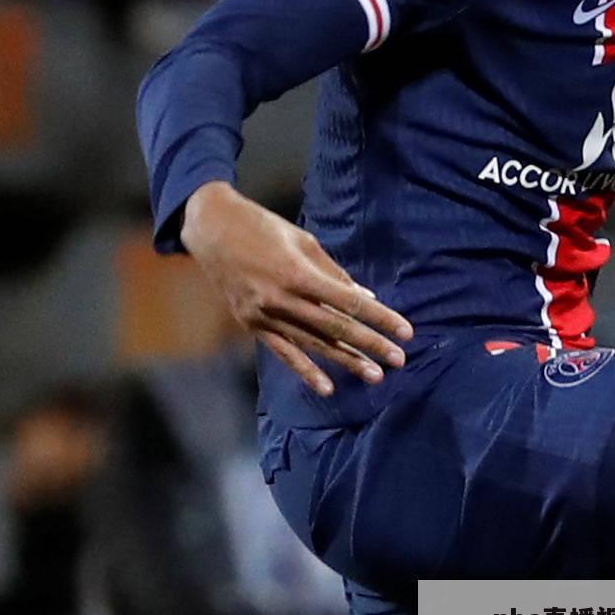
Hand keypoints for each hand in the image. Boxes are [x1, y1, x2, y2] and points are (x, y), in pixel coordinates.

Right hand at [177, 185, 411, 397]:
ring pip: (314, 344)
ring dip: (346, 361)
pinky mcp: (253, 324)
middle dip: (370, 344)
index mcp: (298, 273)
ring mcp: (265, 315)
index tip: (404, 331)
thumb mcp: (303, 241)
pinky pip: (284, 352)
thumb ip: (334, 272)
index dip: (379, 318)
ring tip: (375, 376)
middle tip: (399, 360)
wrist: (210, 230)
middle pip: (336, 327)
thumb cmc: (261, 227)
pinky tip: (327, 387)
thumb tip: (366, 296)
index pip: (349, 302)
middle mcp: (282, 299)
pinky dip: (306, 371)